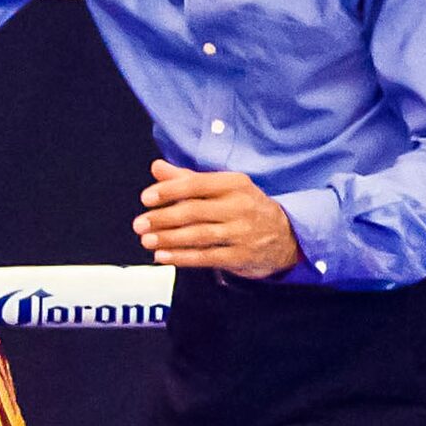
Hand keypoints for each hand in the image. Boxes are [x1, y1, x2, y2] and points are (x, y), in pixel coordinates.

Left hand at [134, 161, 303, 275]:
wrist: (285, 236)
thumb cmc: (244, 207)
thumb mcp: (223, 188)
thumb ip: (188, 179)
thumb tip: (157, 167)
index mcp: (235, 184)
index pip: (198, 184)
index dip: (170, 191)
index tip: (146, 198)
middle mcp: (240, 206)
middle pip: (195, 211)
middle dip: (163, 218)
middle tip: (139, 224)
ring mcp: (242, 232)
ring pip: (199, 235)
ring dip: (168, 239)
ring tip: (146, 240)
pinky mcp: (241, 255)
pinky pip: (206, 257)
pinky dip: (182, 257)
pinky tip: (162, 256)